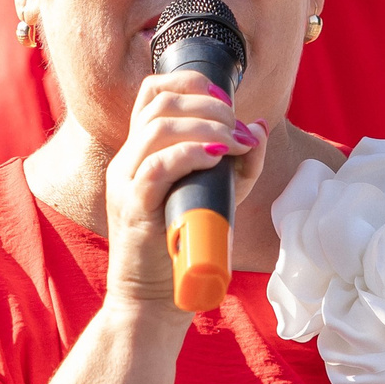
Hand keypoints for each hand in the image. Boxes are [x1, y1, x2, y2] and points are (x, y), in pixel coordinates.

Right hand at [99, 69, 268, 317]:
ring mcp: (126, 183)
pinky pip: (156, 166)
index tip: (227, 102)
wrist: (152, 300)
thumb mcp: (217, 196)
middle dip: (208, 105)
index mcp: (140, 152)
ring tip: (233, 143)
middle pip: (159, 102)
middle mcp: (127, 161)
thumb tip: (259, 126)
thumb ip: (237, 163)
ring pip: (158, 128)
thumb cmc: (183, 247)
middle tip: (237, 129)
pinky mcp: (134, 208)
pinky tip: (216, 157)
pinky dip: (190, 153)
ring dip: (205, 126)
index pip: (152, 92)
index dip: (191, 83)